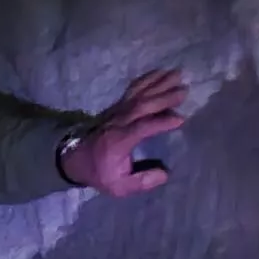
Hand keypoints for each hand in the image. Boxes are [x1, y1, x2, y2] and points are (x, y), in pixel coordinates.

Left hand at [60, 68, 186, 196]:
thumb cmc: (100, 172)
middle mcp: (119, 121)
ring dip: (158, 82)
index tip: (180, 118)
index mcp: (120, 140)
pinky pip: (133, 89)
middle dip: (164, 96)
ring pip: (139, 93)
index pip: (142, 127)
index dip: (161, 122)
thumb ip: (141, 182)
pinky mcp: (117, 106)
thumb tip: (164, 174)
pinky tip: (160, 72)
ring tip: (177, 74)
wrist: (74, 158)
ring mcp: (117, 111)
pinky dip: (147, 79)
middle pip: (143, 105)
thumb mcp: (118, 186)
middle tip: (185, 90)